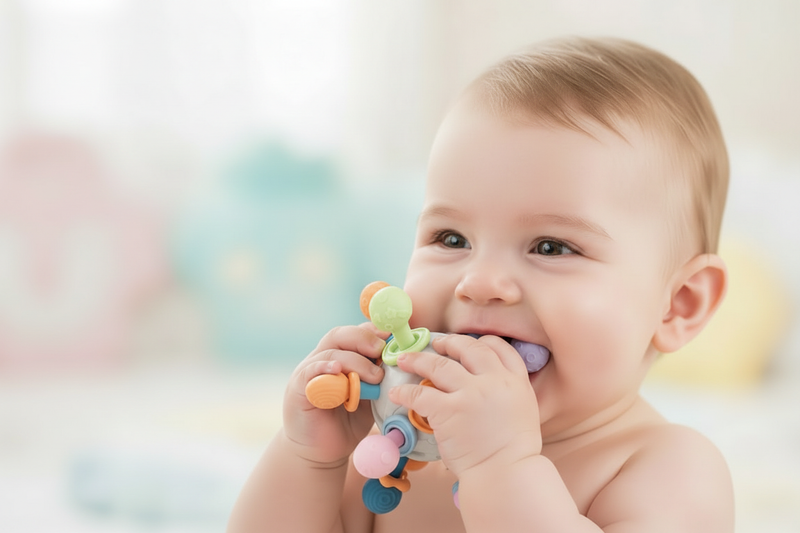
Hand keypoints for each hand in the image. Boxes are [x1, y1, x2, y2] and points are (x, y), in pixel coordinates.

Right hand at [282, 323, 387, 465]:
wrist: (323, 453)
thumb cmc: (349, 422)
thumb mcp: (370, 395)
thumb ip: (380, 377)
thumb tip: (401, 361)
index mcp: (341, 356)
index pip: (355, 333)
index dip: (373, 332)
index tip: (392, 337)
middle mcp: (323, 360)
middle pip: (340, 335)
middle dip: (364, 339)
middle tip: (382, 351)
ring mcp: (308, 372)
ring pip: (330, 352)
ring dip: (355, 361)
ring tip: (374, 377)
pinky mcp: (299, 389)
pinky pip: (310, 372)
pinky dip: (325, 367)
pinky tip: (337, 370)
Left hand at [389, 334, 541, 476]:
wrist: (506, 475)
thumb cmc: (514, 453)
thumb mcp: (524, 413)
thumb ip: (507, 394)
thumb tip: (489, 387)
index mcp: (516, 382)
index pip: (500, 348)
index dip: (482, 342)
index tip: (468, 344)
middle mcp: (494, 381)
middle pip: (468, 349)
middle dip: (449, 343)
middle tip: (435, 344)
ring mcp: (471, 394)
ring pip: (439, 364)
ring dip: (418, 359)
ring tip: (405, 359)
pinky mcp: (449, 411)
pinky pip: (420, 393)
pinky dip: (405, 391)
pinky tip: (396, 393)